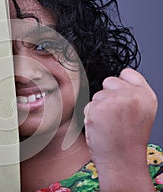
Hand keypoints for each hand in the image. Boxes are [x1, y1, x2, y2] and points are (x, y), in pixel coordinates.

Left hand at [84, 68, 156, 190]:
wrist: (122, 162)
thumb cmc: (129, 139)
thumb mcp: (142, 112)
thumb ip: (132, 93)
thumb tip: (117, 78)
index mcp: (146, 95)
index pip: (127, 73)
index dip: (120, 85)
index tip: (122, 101)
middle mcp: (132, 95)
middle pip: (108, 81)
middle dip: (108, 96)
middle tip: (116, 117)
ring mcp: (113, 101)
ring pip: (96, 95)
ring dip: (99, 108)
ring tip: (109, 124)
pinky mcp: (97, 109)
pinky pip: (88, 106)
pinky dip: (91, 117)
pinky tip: (101, 128)